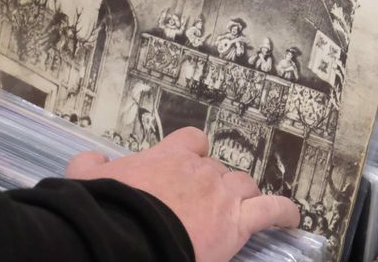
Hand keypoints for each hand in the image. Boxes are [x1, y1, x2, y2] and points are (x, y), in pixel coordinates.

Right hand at [66, 127, 299, 261]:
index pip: (192, 141)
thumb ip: (90, 164)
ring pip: (245, 184)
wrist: (128, 236)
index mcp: (167, 158)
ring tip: (242, 207)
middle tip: (203, 202)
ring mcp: (221, 196)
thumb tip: (91, 160)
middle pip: (219, 167)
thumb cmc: (108, 209)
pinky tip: (292, 218)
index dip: (193, 152)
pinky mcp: (236, 223)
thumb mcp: (86, 177)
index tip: (188, 164)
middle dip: (214, 181)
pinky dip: (284, 213)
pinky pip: (271, 210)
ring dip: (244, 194)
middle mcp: (198, 171)